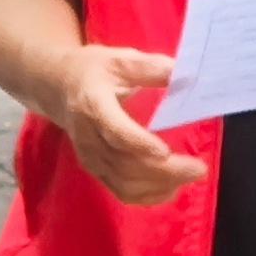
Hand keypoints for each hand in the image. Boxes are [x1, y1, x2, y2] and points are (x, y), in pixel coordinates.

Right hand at [56, 44, 206, 207]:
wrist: (57, 87)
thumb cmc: (93, 71)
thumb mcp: (120, 59)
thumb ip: (151, 67)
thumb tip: (186, 75)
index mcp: (93, 104)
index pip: (115, 130)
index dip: (139, 143)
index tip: (166, 152)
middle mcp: (89, 137)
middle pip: (125, 163)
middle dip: (164, 171)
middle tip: (198, 168)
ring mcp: (90, 158)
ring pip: (124, 183)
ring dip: (159, 186)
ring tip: (190, 176)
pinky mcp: (96, 171)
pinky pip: (121, 191)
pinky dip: (148, 196)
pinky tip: (171, 189)